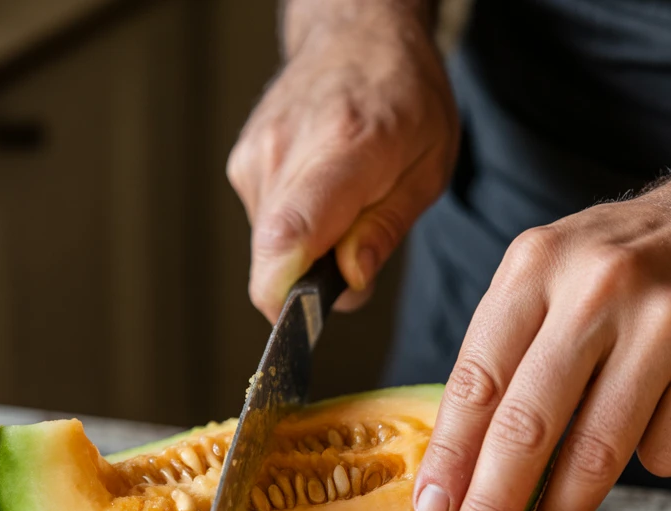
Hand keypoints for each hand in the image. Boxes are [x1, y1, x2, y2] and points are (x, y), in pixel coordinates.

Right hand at [227, 6, 457, 321]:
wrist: (358, 35)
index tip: (310, 316)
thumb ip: (386, 230)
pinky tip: (321, 195)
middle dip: (311, 283)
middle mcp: (286, 151)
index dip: (289, 296)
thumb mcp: (429, 168)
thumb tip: (350, 283)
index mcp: (345, 148)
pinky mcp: (242, 164)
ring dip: (306, 253)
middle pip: (271, 259)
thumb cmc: (405, 97)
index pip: (288, 236)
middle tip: (355, 255)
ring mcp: (256, 155)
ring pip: (267, 249)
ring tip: (343, 209)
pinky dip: (294, 229)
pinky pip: (264, 226)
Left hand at [411, 161, 670, 510]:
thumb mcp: (555, 274)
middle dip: (493, 506)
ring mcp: (670, 320)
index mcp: (538, 264)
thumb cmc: (634, 263)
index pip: (478, 378)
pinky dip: (655, 457)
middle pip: (529, 424)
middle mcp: (599, 285)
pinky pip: (670, 450)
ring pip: (599, 451)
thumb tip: (463, 468)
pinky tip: (660, 425)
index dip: (451, 456)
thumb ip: (511, 352)